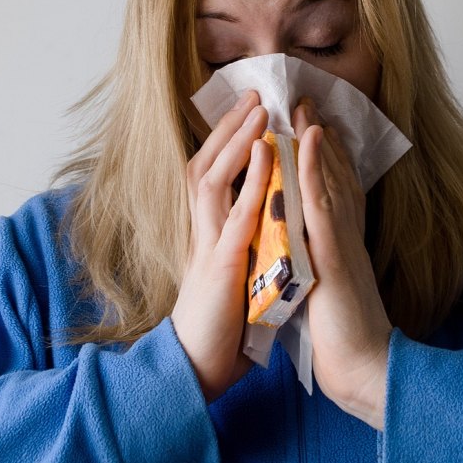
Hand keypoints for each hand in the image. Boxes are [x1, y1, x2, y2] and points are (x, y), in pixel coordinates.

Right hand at [172, 91, 270, 402]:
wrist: (196, 369)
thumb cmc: (220, 324)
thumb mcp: (231, 272)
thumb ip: (241, 242)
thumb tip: (262, 219)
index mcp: (207, 232)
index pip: (211, 175)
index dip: (226, 142)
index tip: (248, 113)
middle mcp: (202, 230)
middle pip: (206, 165)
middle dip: (228, 127)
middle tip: (253, 93)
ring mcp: (209, 244)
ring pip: (213, 178)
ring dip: (235, 140)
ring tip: (258, 108)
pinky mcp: (222, 264)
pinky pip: (236, 212)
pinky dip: (250, 178)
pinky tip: (265, 150)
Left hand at [292, 98, 391, 429]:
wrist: (365, 367)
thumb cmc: (343, 331)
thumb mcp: (330, 282)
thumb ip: (323, 256)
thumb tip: (307, 244)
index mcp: (341, 239)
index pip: (332, 187)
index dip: (323, 154)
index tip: (311, 123)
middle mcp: (344, 232)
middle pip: (333, 174)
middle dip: (319, 135)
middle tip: (307, 99)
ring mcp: (340, 238)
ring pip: (328, 178)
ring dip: (316, 139)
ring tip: (304, 103)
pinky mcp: (333, 252)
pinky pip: (322, 201)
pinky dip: (317, 166)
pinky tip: (310, 139)